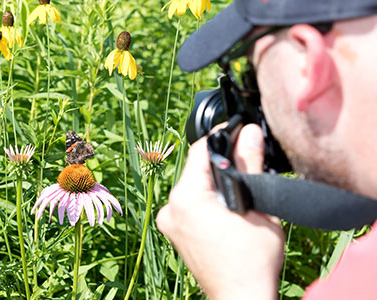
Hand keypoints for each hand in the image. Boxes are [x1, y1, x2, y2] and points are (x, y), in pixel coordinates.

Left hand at [156, 124, 284, 299]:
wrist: (241, 296)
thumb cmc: (252, 261)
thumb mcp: (258, 206)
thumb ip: (250, 165)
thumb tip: (250, 133)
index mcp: (187, 198)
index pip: (200, 150)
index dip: (222, 137)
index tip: (239, 132)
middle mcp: (171, 207)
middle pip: (196, 167)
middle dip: (221, 160)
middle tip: (245, 159)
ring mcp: (170, 221)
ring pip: (193, 184)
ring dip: (214, 179)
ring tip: (238, 186)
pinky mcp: (174, 231)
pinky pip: (190, 201)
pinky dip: (206, 196)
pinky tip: (226, 204)